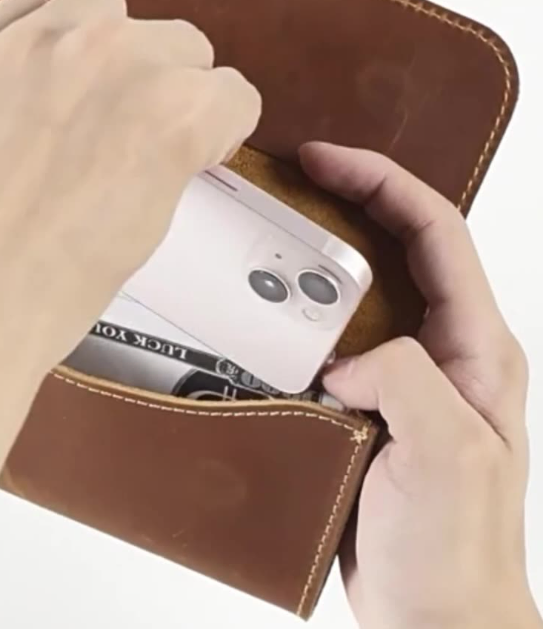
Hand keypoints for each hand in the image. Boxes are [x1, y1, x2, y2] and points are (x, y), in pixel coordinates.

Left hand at [0, 0, 260, 397]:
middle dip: (169, 87)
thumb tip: (157, 143)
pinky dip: (36, 40)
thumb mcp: (141, 231)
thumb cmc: (46, 295)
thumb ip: (164, 163)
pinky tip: (18, 89)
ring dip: (105, 47)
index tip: (194, 153)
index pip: (232, 95)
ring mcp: (37, 43)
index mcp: (173, 114)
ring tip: (74, 100)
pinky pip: (25, 11)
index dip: (217, 131)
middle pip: (179, 43)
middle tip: (132, 134)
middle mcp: (115, 58)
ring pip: (103, 8)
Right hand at [301, 143, 540, 628]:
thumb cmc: (459, 549)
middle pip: (396, 244)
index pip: (436, 233)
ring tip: (272, 233)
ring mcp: (403, 374)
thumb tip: (346, 356)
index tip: (326, 160)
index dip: (382, 183)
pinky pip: (330, 334)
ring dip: (317, 253)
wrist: (435, 614)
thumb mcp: (449, 453)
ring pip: (358, 287)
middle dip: (347, 199)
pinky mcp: (366, 399)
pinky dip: (299, 308)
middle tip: (291, 178)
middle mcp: (443, 349)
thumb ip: (406, 379)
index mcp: (477, 347)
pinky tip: (267, 308)